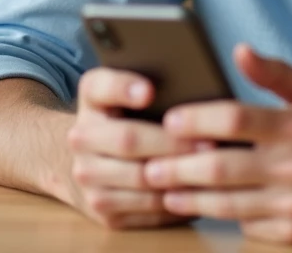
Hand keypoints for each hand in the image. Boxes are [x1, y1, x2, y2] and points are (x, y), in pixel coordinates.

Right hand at [63, 67, 209, 228]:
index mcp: (91, 98)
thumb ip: (146, 79)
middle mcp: (80, 138)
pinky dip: (176, 202)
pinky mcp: (103, 211)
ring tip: (211, 169)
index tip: (149, 90)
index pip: (101, 87)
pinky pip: (146, 209)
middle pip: (128, 139)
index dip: (124, 88)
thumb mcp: (127, 89)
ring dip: (178, 176)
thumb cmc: (125, 117)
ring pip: (140, 179)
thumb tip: (188, 79)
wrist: (87, 160)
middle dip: (172, 143)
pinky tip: (200, 192)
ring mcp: (88, 177)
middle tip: (210, 142)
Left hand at [143, 44, 291, 243]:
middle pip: (220, 168)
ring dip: (188, 196)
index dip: (197, 120)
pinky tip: (199, 206)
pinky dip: (220, 215)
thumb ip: (273, 71)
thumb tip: (237, 51)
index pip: (235, 119)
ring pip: (226, 203)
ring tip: (163, 187)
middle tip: (149, 162)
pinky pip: (246, 225)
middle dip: (177, 166)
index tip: (169, 119)